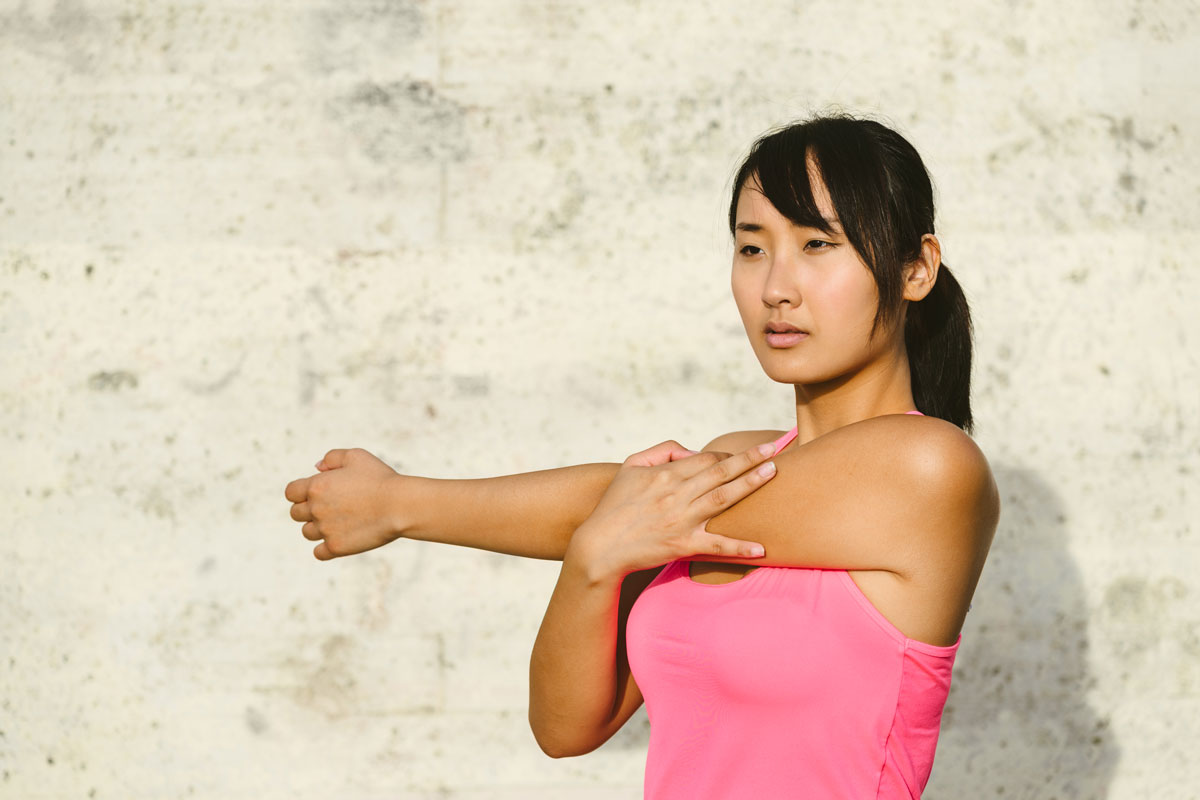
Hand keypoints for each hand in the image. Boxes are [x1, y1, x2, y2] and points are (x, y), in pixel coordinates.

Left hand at [284, 448, 404, 560]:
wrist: (400, 505)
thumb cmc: (380, 478)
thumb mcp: (356, 456)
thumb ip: (332, 458)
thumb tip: (317, 468)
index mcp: (316, 486)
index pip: (290, 492)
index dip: (301, 492)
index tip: (317, 493)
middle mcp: (316, 509)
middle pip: (296, 513)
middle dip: (309, 510)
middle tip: (332, 507)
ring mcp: (325, 530)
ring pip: (307, 533)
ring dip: (318, 528)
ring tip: (340, 522)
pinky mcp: (336, 547)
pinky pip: (319, 552)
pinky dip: (326, 548)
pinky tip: (340, 539)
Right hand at [566, 439, 777, 582]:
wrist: (599, 546)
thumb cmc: (614, 505)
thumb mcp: (630, 466)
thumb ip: (661, 451)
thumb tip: (692, 451)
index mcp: (665, 474)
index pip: (705, 458)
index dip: (727, 456)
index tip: (745, 456)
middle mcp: (676, 494)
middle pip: (720, 471)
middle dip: (749, 459)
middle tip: (774, 450)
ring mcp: (681, 520)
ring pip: (723, 498)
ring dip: (750, 484)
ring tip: (773, 473)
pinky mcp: (682, 545)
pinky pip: (716, 545)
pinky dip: (739, 547)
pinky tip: (761, 548)